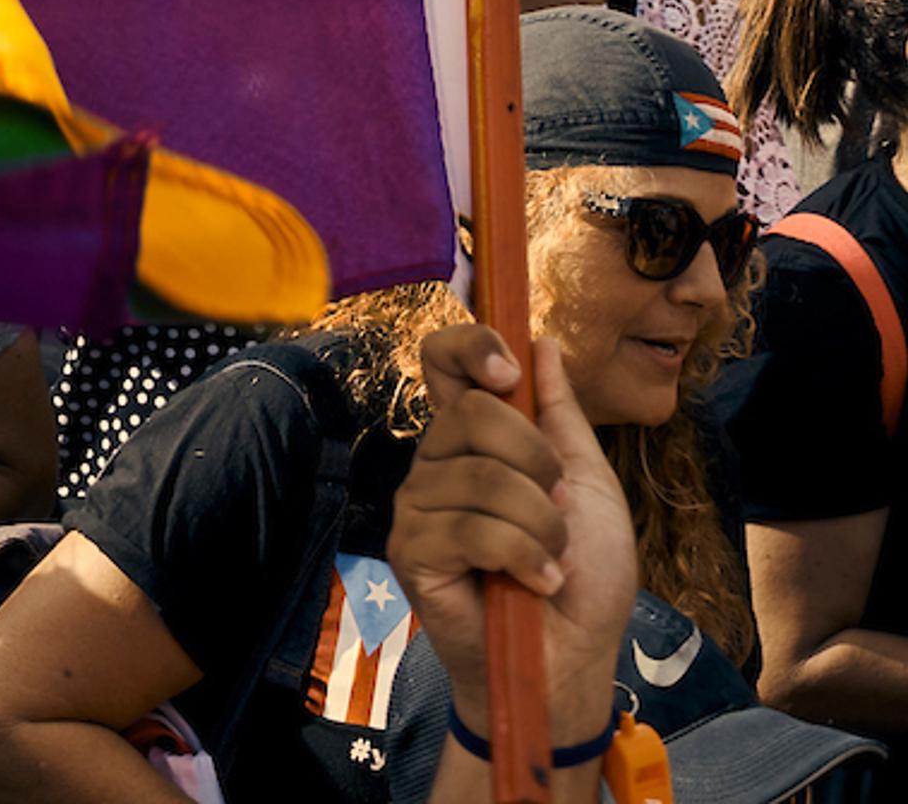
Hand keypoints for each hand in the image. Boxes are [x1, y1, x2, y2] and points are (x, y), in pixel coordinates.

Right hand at [385, 319, 632, 757]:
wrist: (575, 659)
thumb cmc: (586, 577)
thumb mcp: (588, 486)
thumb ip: (561, 417)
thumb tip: (542, 341)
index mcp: (474, 438)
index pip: (443, 360)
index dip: (470, 347)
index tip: (509, 370)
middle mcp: (437, 460)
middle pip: (473, 413)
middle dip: (537, 462)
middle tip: (556, 507)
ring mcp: (419, 504)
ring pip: (481, 478)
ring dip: (540, 525)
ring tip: (553, 561)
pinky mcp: (413, 549)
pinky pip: (470, 528)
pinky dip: (523, 556)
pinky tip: (538, 580)